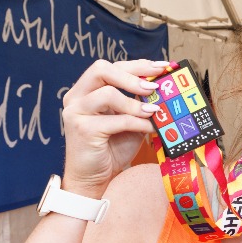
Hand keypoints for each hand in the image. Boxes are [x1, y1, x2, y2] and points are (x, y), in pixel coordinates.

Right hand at [61, 59, 168, 196]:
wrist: (94, 177)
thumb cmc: (112, 147)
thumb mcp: (131, 120)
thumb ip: (140, 103)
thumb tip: (165, 90)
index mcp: (87, 89)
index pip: (112, 67)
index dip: (138, 65)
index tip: (163, 67)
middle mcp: (77, 96)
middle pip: (101, 70)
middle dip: (132, 75)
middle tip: (154, 86)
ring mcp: (76, 112)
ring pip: (107, 94)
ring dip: (135, 103)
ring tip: (154, 110)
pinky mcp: (82, 129)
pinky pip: (116, 120)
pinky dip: (137, 122)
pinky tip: (150, 127)